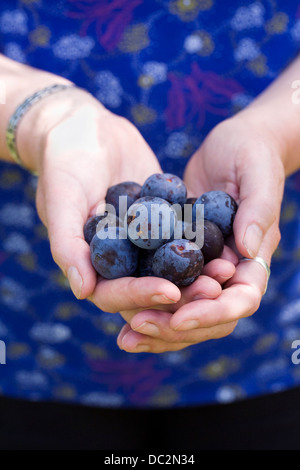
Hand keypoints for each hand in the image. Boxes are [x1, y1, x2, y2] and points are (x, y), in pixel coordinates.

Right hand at [33, 89, 225, 315]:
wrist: (87, 125)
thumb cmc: (65, 160)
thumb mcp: (61, 198)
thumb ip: (67, 244)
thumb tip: (83, 292)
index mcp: (89, 263)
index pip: (114, 292)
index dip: (141, 295)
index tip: (170, 292)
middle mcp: (117, 258)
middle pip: (148, 287)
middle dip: (179, 292)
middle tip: (211, 289)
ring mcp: (142, 240)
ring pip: (170, 266)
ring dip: (197, 272)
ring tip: (226, 270)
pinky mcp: (162, 220)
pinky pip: (182, 234)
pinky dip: (203, 240)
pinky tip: (227, 241)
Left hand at [117, 114, 284, 352]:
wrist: (233, 144)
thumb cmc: (253, 152)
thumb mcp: (258, 173)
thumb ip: (257, 210)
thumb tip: (245, 251)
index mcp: (253, 258)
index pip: (240, 299)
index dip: (211, 314)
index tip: (178, 318)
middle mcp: (229, 269)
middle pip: (209, 316)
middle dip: (175, 327)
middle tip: (139, 327)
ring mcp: (203, 265)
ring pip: (184, 309)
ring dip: (156, 325)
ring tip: (125, 336)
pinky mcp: (179, 254)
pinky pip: (164, 284)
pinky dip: (144, 298)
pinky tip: (118, 306)